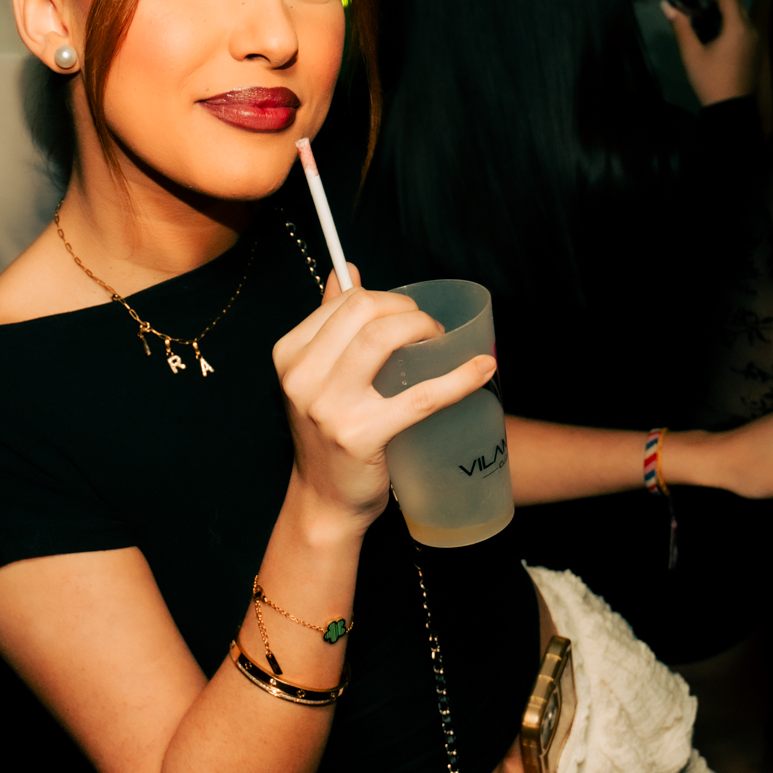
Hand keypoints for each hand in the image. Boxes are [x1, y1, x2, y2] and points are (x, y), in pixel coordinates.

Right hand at [272, 268, 496, 532]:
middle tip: (429, 330)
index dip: (387, 299)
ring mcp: (328, 408)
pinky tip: (482, 369)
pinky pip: (421, 396)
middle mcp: (302, 378)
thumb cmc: (327, 436)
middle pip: (365, 311)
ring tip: (441, 344)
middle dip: (408, 310)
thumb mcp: (315, 378)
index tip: (408, 315)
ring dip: (424, 329)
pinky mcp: (361, 436)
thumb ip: (329, 325)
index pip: (346, 301)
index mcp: (290, 355)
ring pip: (384, 338)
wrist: (325, 502)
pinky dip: (459, 378)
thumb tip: (347, 270)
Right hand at [661, 0, 759, 105]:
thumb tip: (667, 7)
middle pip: (735, 3)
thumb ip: (681, 27)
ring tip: (702, 16)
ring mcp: (754, 40)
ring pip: (740, 15)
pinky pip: (743, 27)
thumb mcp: (692, 54)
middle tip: (695, 3)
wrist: (730, 108)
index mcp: (737, 27)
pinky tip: (714, 31)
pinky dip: (729, 22)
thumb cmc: (710, 80)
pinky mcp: (753, 50)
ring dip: (723, 11)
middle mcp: (750, 29)